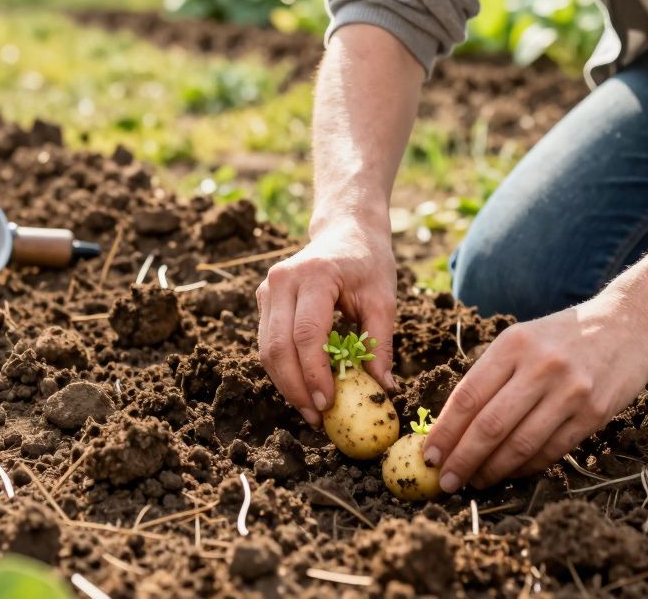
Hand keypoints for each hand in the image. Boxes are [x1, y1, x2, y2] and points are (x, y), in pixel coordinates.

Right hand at [256, 214, 397, 427]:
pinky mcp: (263, 299)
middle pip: (279, 347)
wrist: (346, 231)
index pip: (307, 334)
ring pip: (267, 349)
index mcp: (314, 275)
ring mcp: (267, 289)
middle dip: (295, 388)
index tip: (327, 404)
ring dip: (286, 384)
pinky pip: (268, 343)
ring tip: (310, 410)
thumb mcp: (383, 299)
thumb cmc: (369, 263)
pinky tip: (303, 388)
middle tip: (317, 417)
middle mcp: (282, 280)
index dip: (314, 374)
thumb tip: (382, 389)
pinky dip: (283, 370)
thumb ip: (380, 343)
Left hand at [423, 292, 647, 491]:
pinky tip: (510, 473)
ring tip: (475, 482)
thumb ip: (490, 375)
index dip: (444, 431)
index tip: (429, 455)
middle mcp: (540, 367)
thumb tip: (451, 425)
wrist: (627, 323)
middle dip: (462, 459)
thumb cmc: (562, 336)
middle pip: (490, 425)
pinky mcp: (593, 413)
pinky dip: (526, 467)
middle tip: (446, 481)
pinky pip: (551, 450)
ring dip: (492, 470)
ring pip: (520, 444)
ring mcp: (570, 391)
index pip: (468, 396)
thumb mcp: (521, 338)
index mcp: (513, 345)